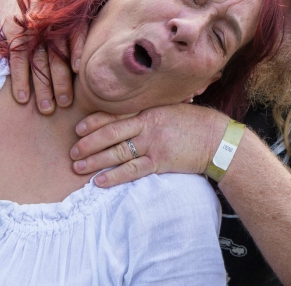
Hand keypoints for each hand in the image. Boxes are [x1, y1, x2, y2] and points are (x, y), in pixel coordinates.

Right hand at [0, 0, 82, 113]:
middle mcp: (49, 23)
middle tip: (67, 105)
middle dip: (61, 81)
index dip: (76, 50)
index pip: (74, 32)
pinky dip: (19, 80)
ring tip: (46, 109)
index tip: (79, 70)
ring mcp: (30, 30)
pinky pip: (17, 61)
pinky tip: (22, 98)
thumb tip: (120, 16)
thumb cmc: (54, 3)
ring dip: (41, 88)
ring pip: (37, 62)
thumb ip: (90, 20)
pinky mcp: (14, 35)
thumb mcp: (71, 3)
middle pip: (56, 55)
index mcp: (68, 15)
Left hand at [69, 104, 230, 186]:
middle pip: (110, 133)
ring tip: (78, 167)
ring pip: (117, 152)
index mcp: (149, 109)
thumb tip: (131, 115)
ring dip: (95, 161)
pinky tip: (100, 181)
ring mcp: (153, 143)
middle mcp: (148, 124)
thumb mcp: (171, 109)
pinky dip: (114, 176)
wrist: (217, 139)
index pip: (115, 114)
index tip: (79, 128)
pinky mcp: (160, 161)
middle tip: (72, 151)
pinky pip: (132, 170)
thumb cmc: (195, 123)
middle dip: (88, 143)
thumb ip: (151, 111)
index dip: (94, 122)